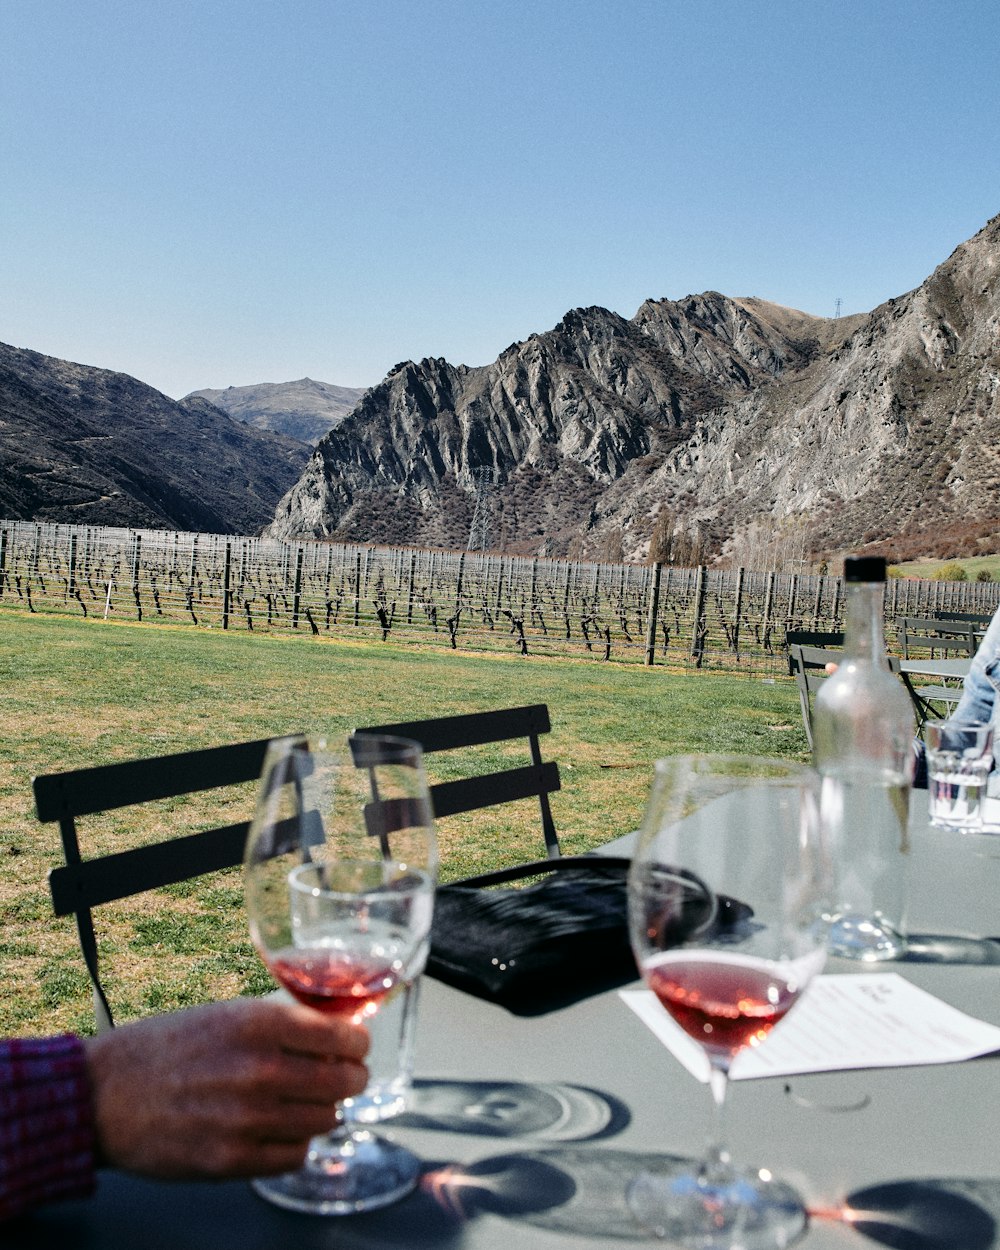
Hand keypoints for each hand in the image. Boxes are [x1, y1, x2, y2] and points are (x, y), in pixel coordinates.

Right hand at [83, 998, 368, 1179]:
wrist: (103, 1095)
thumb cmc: (166, 1048)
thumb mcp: (227, 1013)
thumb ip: (282, 1021)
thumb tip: (337, 1028)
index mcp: (260, 1024)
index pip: (345, 1037)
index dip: (356, 1044)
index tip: (355, 1047)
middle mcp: (260, 1070)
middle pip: (344, 1081)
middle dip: (348, 1078)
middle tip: (340, 1077)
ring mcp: (248, 1119)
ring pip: (325, 1120)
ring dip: (320, 1111)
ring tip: (301, 1103)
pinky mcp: (233, 1161)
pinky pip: (296, 1156)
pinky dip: (294, 1144)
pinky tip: (277, 1130)